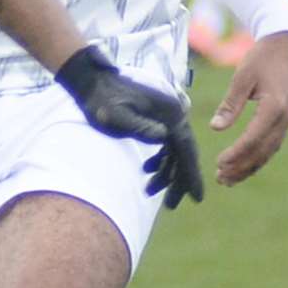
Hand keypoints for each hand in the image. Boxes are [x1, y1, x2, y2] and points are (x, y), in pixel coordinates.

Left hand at [56, 46, 203, 208]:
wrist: (91, 81)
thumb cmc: (101, 99)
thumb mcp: (116, 116)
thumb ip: (138, 126)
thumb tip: (163, 138)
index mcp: (169, 112)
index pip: (186, 147)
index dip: (191, 174)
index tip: (196, 199)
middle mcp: (173, 113)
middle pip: (183, 151)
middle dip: (178, 180)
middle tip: (170, 205)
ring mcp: (166, 115)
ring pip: (173, 150)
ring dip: (165, 172)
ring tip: (150, 192)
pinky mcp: (157, 118)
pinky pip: (166, 144)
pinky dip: (160, 160)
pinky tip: (147, 171)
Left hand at [211, 31, 287, 186]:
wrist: (286, 46)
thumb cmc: (262, 58)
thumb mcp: (242, 77)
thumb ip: (230, 104)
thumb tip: (216, 128)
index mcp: (275, 108)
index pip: (253, 139)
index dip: (236, 154)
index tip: (219, 163)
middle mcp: (284, 119)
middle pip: (262, 151)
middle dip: (241, 167)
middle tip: (221, 179)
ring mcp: (287, 120)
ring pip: (268, 151)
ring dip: (249, 166)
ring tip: (229, 179)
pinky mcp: (285, 119)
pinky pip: (272, 143)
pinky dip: (258, 156)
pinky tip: (244, 164)